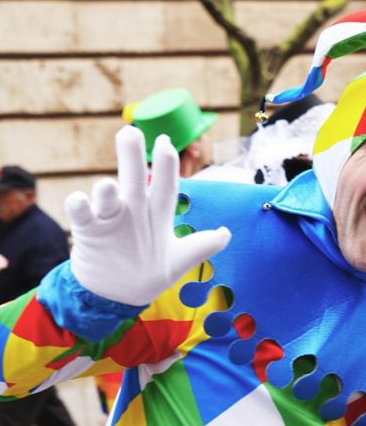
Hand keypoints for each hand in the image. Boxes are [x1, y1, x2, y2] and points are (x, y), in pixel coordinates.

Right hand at [66, 126, 230, 305]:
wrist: (118, 294)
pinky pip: (81, 213)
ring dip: (106, 189)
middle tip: (131, 131)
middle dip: (132, 156)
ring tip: (108, 185)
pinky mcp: (88, 230)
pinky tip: (79, 201)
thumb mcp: (179, 261)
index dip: (165, 164)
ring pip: (106, 195)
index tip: (165, 141)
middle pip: (133, 178)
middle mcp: (133, 209)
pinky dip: (78, 205)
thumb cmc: (149, 272)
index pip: (164, 184)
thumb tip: (227, 233)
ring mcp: (109, 218)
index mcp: (156, 213)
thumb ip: (202, 245)